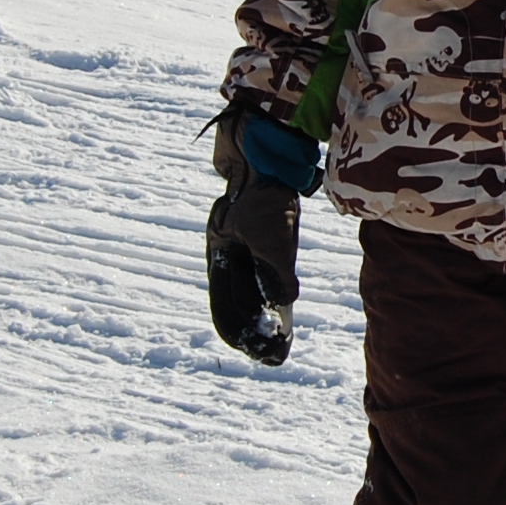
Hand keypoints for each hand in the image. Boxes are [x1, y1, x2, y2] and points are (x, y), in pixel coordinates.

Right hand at [207, 110, 313, 365]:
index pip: (225, 308)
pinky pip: (265, 274)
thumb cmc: (265, 190)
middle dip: (255, 331)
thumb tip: (285, 302)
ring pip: (251, 291)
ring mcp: (244, 245)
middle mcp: (228, 253)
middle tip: (275, 354)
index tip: (261, 354)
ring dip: (264, 316)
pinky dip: (273, 292)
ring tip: (280, 337)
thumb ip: (276, 269)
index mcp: (220, 254)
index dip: (241, 334)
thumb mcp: (271, 233)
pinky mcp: (262, 236)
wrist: (267, 150)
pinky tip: (284, 306)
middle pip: (239, 303)